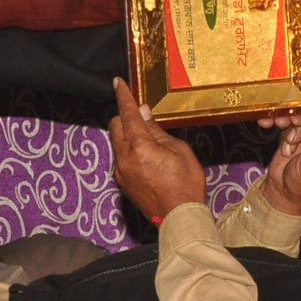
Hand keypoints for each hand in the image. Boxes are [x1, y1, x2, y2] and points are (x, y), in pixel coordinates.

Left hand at [108, 77, 205, 221]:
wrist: (178, 217)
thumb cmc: (185, 185)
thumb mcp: (179, 150)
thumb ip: (157, 130)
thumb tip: (144, 113)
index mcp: (140, 146)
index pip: (128, 113)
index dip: (123, 95)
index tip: (118, 83)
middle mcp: (124, 157)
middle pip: (115, 125)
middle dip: (125, 116)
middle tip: (143, 117)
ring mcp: (120, 171)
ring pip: (117, 142)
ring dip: (128, 135)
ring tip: (151, 142)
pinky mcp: (121, 182)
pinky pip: (121, 157)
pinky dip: (130, 151)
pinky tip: (148, 158)